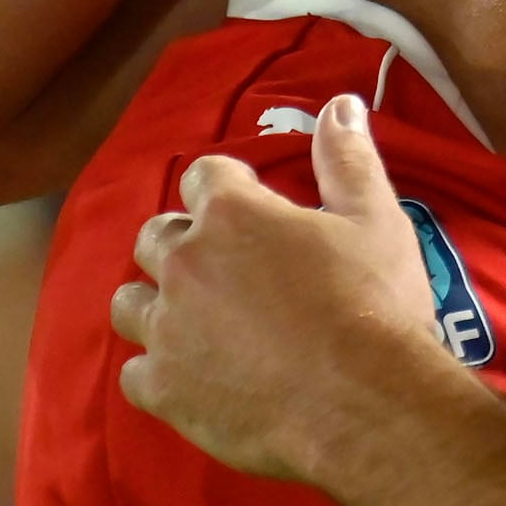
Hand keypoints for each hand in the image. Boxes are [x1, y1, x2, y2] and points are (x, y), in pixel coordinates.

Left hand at [112, 96, 446, 486]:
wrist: (365, 402)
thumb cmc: (375, 302)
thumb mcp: (375, 218)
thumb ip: (348, 158)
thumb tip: (340, 104)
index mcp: (233, 214)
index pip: (203, 176)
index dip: (228, 186)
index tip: (252, 204)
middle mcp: (185, 264)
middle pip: (155, 236)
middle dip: (183, 241)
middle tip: (227, 265)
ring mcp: (167, 329)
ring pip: (130, 303)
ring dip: (156, 302)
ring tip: (195, 318)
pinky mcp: (164, 389)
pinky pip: (135, 372)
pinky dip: (159, 369)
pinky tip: (195, 374)